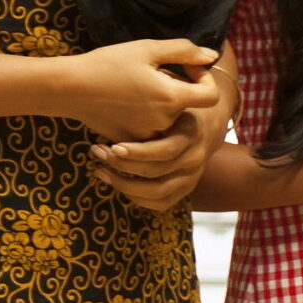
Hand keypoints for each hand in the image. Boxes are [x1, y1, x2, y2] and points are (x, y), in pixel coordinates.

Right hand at [55, 39, 222, 141]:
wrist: (70, 88)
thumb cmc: (107, 64)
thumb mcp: (146, 48)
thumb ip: (184, 51)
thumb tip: (212, 56)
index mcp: (172, 98)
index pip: (211, 95)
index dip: (204, 79)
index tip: (185, 69)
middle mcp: (165, 122)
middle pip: (187, 106)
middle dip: (176, 89)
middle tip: (151, 74)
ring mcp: (149, 136)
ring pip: (169, 119)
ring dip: (161, 104)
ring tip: (136, 88)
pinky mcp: (133, 142)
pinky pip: (151, 130)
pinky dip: (145, 116)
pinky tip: (124, 101)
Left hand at [93, 103, 215, 210]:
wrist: (204, 124)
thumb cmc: (175, 107)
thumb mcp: (169, 98)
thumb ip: (151, 104)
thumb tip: (118, 103)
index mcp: (190, 133)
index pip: (164, 150)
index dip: (136, 153)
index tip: (111, 147)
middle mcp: (194, 158)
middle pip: (156, 172)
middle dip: (122, 165)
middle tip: (98, 153)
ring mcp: (192, 176)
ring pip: (157, 192)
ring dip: (124, 185)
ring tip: (100, 171)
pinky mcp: (187, 189)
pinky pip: (162, 203)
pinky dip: (137, 199)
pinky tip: (116, 184)